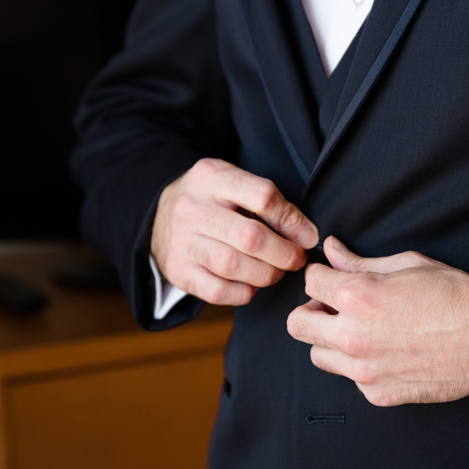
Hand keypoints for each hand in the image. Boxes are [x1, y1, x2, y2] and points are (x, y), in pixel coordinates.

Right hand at [151, 158, 318, 304]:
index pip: (262, 196)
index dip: (292, 221)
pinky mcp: (177, 271)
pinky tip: (252, 283)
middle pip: (250, 237)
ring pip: (234, 266)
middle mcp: (191, 207)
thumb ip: (271, 204)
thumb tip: (307, 236)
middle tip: (296, 259)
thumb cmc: (212, 200)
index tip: (308, 236)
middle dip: (284, 253)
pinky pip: (219, 291)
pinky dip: (244, 292)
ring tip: (276, 271)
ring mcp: (181, 241)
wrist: (160, 214)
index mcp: (211, 177)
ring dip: (267, 274)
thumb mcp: (235, 184)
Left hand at [286, 237, 468, 405]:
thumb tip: (332, 250)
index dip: (322, 277)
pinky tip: (386, 353)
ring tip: (360, 331)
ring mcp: (363, 370)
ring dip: (330, 341)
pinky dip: (360, 366)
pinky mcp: (378, 394)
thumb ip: (360, 261)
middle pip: (297, 324)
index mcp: (356, 296)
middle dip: (313, 311)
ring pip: (317, 356)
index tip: (334, 280)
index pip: (310, 283)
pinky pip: (350, 379)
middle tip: (335, 307)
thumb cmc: (455, 296)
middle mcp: (352, 335)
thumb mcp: (407, 265)